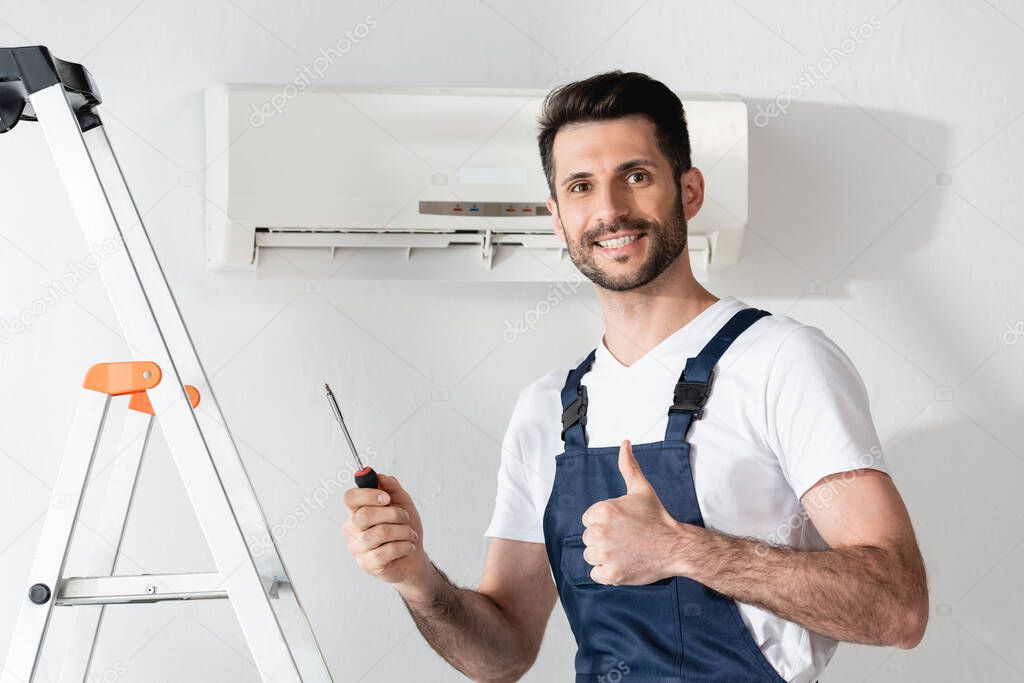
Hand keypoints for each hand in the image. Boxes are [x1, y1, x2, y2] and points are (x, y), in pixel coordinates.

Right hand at [343, 474, 429, 585]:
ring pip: (380, 532)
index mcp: (356, 511)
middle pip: (364, 515)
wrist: (414, 557)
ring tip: (409, 534)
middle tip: (404, 517)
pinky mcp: (367, 564)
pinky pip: (387, 551)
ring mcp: (357, 547)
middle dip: (392, 513)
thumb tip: (379, 476)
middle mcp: (352, 529)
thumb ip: (391, 487)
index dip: (368, 494)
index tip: (386, 497)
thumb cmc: (404, 528)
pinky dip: (404, 546)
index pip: (350, 498)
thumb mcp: (402, 502)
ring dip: (402, 531)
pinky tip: (408, 546)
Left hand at [581, 440, 684, 585]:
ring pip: (590, 556)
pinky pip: (595, 573)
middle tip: (626, 539)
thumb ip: (628, 466)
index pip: (588, 520)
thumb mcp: (641, 489)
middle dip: (604, 540)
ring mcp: (605, 555)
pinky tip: (623, 564)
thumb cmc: (656, 518)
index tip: (621, 526)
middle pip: (588, 539)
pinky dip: (607, 572)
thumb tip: (624, 443)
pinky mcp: (610, 574)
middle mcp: (599, 532)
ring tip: (625, 551)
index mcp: (602, 511)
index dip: (604, 523)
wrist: (674, 546)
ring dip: (604, 556)